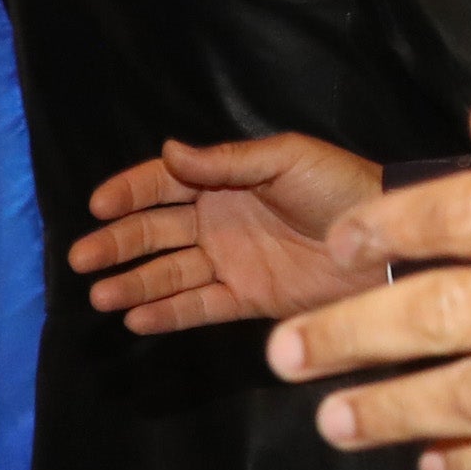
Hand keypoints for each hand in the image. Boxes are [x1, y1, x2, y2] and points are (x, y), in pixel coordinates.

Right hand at [69, 134, 384, 332]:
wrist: (390, 242)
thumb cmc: (342, 187)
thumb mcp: (286, 161)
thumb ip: (226, 161)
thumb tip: (167, 151)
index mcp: (226, 180)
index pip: (163, 184)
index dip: (128, 193)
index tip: (97, 207)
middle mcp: (220, 220)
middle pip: (155, 231)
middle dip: (117, 243)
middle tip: (80, 258)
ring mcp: (232, 261)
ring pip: (170, 272)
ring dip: (133, 282)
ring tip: (98, 295)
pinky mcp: (249, 298)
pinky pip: (200, 306)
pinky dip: (168, 313)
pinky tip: (136, 318)